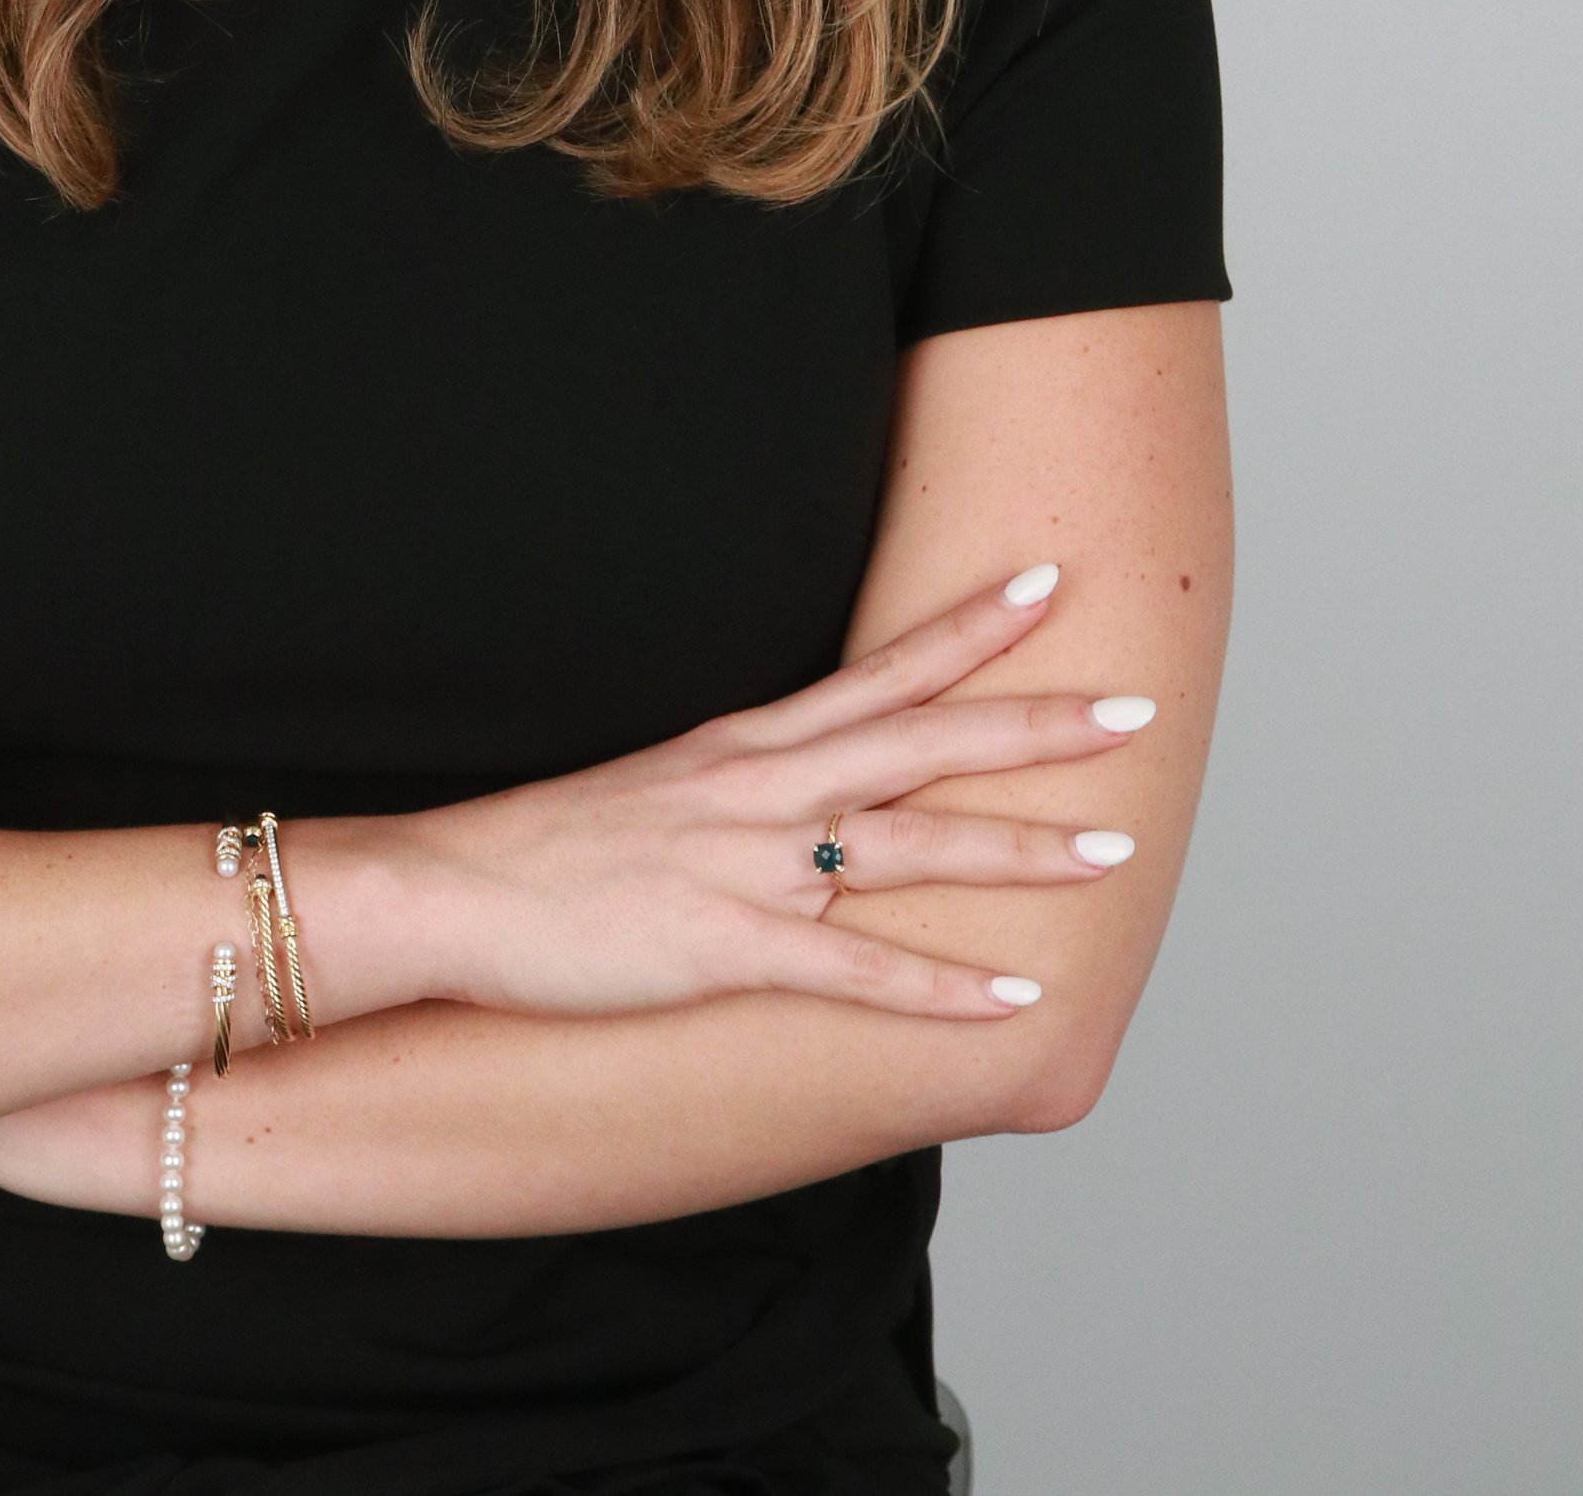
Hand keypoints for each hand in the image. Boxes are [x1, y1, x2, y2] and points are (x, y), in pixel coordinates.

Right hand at [380, 564, 1153, 1027]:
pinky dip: (941, 988)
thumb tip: (819, 792)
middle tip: (1132, 704)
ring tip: (1114, 848)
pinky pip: (856, 973)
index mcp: (748, 745)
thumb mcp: (662, 788)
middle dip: (1035, 725)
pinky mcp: (725, 947)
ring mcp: (748, 866)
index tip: (1050, 582)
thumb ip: (745, 785)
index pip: (882, 670)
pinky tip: (1012, 999)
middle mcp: (762, 790)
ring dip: (1019, 850)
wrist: (450, 890)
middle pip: (923, 741)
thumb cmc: (551, 848)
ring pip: (912, 848)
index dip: (970, 627)